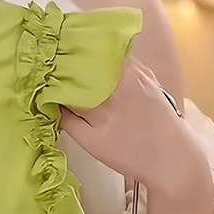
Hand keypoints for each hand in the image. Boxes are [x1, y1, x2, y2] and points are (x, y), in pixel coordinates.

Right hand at [61, 58, 213, 213]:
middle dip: (66, 60)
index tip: (39, 71)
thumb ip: (68, 119)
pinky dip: (103, 64)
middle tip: (48, 69)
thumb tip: (48, 100)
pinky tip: (93, 75)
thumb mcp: (92, 142)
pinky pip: (118, 61)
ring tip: (67, 70)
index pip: (70, 68)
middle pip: (87, 56)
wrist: (174, 158)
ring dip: (85, 59)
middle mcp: (121, 70)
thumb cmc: (132, 153)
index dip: (52, 69)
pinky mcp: (146, 74)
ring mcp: (137, 69)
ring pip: (103, 56)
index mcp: (104, 86)